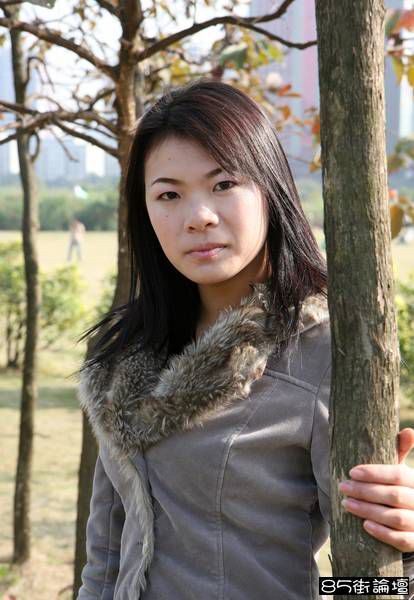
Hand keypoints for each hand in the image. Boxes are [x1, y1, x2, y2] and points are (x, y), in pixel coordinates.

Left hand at [338, 427, 413, 551]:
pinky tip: (365, 525)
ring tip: (347, 504)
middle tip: (343, 487)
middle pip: (393, 496)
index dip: (374, 473)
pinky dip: (383, 533)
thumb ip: (401, 452)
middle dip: (365, 492)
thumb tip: (409, 431)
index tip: (352, 472)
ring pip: (396, 518)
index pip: (398, 474)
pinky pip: (402, 541)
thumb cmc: (402, 489)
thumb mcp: (402, 472)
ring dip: (368, 511)